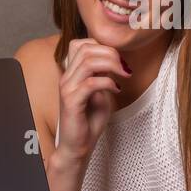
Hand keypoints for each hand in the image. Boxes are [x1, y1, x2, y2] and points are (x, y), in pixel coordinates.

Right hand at [54, 38, 130, 163]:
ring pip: (88, 61)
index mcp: (71, 73)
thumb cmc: (89, 120)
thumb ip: (103, 75)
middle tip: (124, 67)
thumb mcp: (101, 92)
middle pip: (85, 48)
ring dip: (111, 65)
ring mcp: (67, 88)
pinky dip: (108, 83)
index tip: (118, 61)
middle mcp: (66, 77)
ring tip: (124, 75)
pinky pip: (91, 82)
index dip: (102, 46)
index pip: (80, 44)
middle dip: (110, 53)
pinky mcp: (71, 101)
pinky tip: (117, 90)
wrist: (77, 146)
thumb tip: (113, 61)